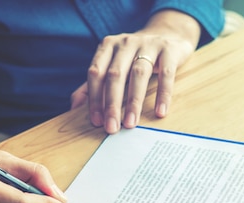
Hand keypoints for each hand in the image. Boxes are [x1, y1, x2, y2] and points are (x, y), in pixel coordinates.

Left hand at [70, 10, 200, 133]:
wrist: (168, 34)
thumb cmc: (135, 57)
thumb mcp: (113, 65)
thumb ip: (93, 85)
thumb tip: (74, 107)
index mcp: (107, 46)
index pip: (96, 73)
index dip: (94, 98)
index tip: (97, 121)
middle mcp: (126, 43)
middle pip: (115, 74)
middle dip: (112, 104)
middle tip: (112, 128)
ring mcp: (148, 44)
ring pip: (138, 74)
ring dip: (134, 101)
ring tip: (131, 123)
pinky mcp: (169, 50)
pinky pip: (166, 74)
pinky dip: (163, 94)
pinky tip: (160, 112)